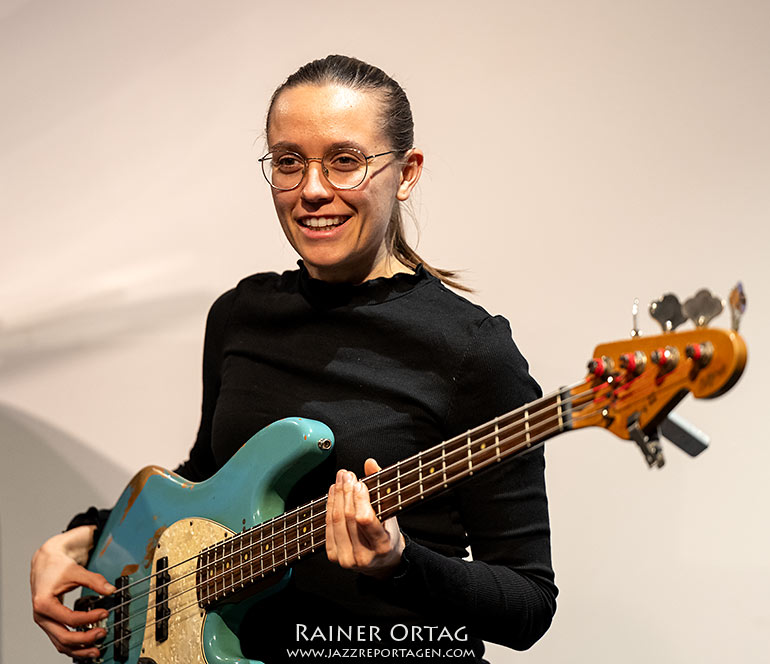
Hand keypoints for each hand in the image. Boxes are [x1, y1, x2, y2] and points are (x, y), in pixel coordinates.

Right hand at [30, 526, 114, 658]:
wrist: (45, 563)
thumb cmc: (56, 567)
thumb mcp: (76, 571)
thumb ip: (94, 581)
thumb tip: (111, 590)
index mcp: (44, 604)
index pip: (70, 619)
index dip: (89, 618)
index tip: (105, 613)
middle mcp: (42, 617)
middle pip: (63, 637)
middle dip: (84, 640)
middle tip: (103, 633)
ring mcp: (45, 622)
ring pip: (60, 644)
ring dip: (79, 649)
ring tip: (96, 650)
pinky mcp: (50, 623)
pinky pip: (60, 640)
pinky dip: (73, 646)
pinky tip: (87, 647)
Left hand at [325, 458, 404, 577]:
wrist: (380, 563)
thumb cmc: (388, 534)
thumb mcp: (391, 513)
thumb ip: (382, 487)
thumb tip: (370, 463)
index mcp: (382, 546)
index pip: (365, 520)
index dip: (360, 499)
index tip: (360, 483)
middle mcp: (363, 556)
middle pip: (348, 518)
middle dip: (346, 492)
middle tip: (347, 475)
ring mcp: (346, 559)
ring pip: (336, 521)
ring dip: (336, 496)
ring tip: (340, 479)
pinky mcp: (333, 556)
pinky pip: (328, 526)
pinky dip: (330, 506)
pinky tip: (333, 492)